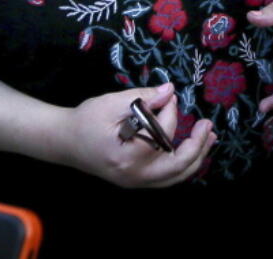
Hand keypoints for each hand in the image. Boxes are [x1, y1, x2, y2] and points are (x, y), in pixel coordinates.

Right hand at [61, 82, 213, 188]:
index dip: (170, 111)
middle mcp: (135, 176)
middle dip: (197, 145)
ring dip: (195, 157)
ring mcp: (136, 182)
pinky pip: (167, 177)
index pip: (161, 134)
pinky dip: (182, 164)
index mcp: (128, 157)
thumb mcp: (111, 103)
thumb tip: (170, 91)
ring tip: (209, 138)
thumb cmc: (85, 121)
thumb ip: (143, 97)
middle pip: (178, 166)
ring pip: (175, 176)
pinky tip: (192, 151)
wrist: (64, 142)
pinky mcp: (136, 181)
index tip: (169, 96)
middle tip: (207, 125)